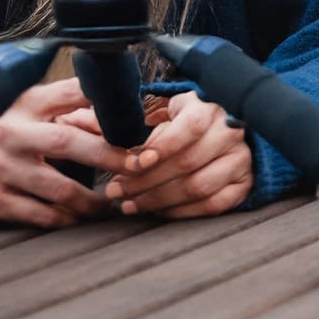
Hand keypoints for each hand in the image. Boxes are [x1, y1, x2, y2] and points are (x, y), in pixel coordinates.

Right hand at [0, 78, 131, 226]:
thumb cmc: (25, 129)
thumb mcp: (45, 109)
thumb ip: (80, 109)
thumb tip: (129, 118)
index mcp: (29, 102)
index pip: (71, 92)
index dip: (103, 101)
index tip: (135, 117)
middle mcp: (10, 132)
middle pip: (67, 141)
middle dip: (108, 154)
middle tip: (140, 164)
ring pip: (59, 188)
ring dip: (95, 198)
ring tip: (119, 198)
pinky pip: (42, 215)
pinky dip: (70, 218)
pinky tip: (86, 216)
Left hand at [104, 91, 251, 218]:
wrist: (228, 128)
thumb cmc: (183, 118)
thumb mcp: (159, 108)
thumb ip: (121, 116)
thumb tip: (73, 118)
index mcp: (209, 106)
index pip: (189, 127)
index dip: (162, 146)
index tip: (135, 162)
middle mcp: (230, 131)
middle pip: (188, 163)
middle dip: (146, 181)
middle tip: (114, 191)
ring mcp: (241, 159)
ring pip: (200, 187)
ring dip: (159, 200)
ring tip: (129, 205)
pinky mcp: (245, 182)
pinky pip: (214, 205)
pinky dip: (182, 212)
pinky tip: (158, 212)